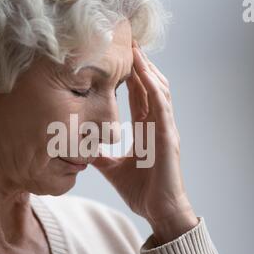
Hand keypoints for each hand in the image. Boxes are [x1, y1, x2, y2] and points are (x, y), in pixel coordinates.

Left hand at [92, 41, 198, 243]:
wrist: (159, 211)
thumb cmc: (143, 190)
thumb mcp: (114, 169)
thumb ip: (102, 157)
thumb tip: (84, 150)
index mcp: (148, 130)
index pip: (139, 96)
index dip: (131, 76)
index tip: (120, 58)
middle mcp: (158, 124)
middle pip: (150, 86)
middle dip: (140, 65)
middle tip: (128, 43)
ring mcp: (165, 129)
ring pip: (158, 91)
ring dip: (147, 70)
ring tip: (135, 50)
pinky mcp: (168, 138)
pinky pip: (161, 108)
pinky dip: (153, 89)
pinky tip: (143, 74)